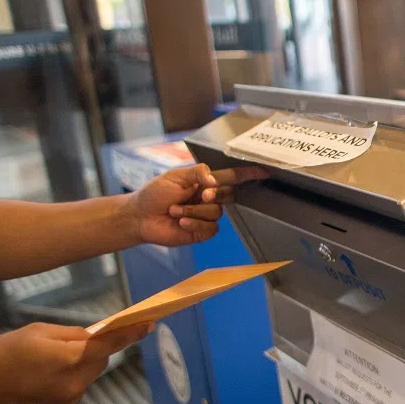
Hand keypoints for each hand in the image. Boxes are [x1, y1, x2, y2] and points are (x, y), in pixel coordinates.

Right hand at [0, 322, 152, 403]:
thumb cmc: (2, 356)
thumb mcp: (36, 333)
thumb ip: (71, 334)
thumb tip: (96, 334)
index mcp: (69, 359)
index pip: (110, 343)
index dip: (132, 333)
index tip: (150, 324)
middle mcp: (75, 383)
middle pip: (101, 358)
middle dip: (94, 347)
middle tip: (68, 342)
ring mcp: (70, 399)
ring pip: (90, 373)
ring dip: (80, 363)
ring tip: (46, 362)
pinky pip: (78, 387)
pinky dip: (70, 378)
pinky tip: (43, 377)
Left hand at [127, 163, 268, 246]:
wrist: (141, 217)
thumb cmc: (155, 193)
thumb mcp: (175, 176)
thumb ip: (197, 172)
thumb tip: (214, 180)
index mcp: (205, 181)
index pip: (231, 177)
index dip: (247, 174)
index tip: (263, 171)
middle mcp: (209, 198)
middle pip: (228, 194)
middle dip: (213, 194)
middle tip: (199, 194)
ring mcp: (206, 216)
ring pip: (216, 212)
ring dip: (193, 211)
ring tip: (175, 211)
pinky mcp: (202, 232)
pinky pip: (211, 228)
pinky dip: (195, 224)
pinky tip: (181, 222)